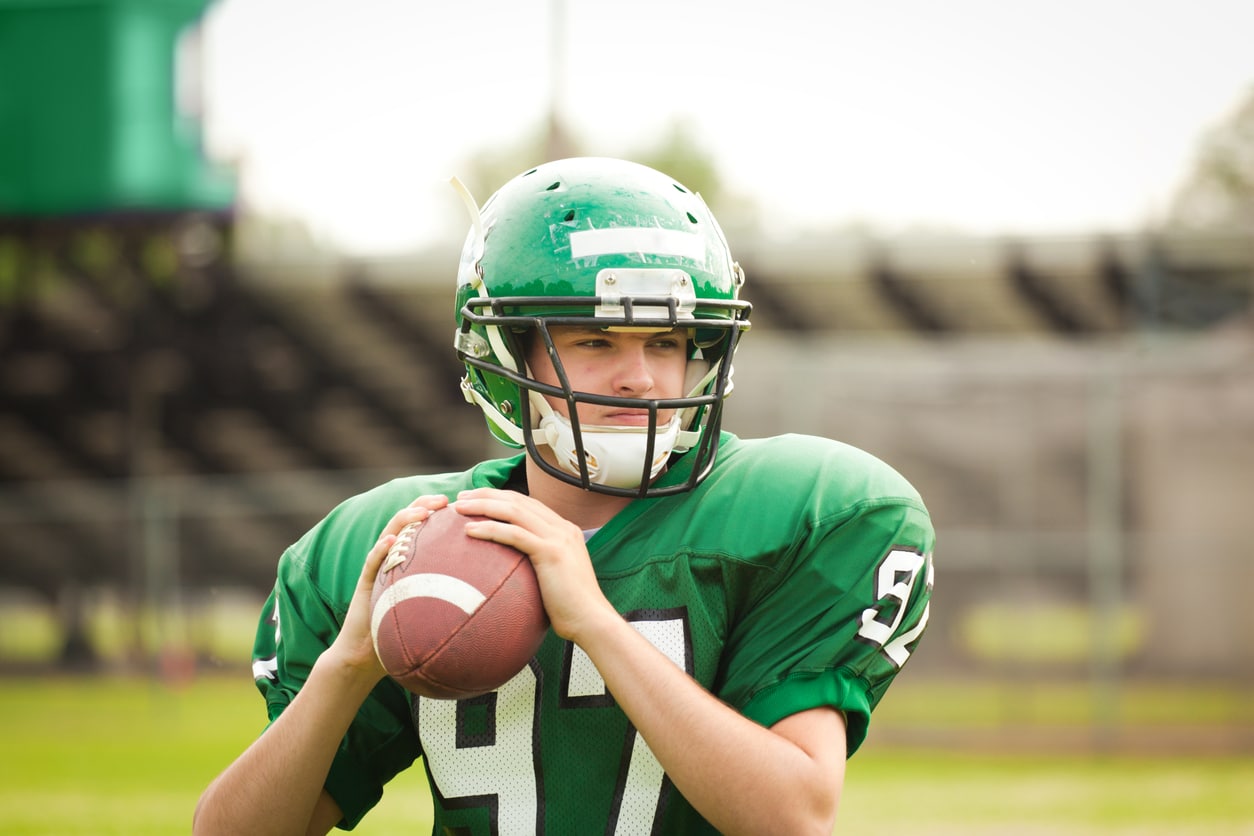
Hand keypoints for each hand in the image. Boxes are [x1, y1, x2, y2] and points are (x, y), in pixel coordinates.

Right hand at [324, 494, 450, 681]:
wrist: (368, 656)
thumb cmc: (407, 635)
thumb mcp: (436, 613)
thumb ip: (457, 600)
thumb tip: (497, 601)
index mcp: (410, 560)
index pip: (425, 527)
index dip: (442, 514)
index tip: (465, 505)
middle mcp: (393, 557)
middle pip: (407, 521)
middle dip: (424, 504)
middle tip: (445, 500)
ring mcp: (377, 567)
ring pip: (389, 534)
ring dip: (405, 519)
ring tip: (422, 512)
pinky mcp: (363, 582)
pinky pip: (371, 562)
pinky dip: (380, 549)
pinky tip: (391, 541)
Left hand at [452, 488, 617, 642]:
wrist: (591, 620)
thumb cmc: (570, 607)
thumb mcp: (554, 576)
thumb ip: (538, 563)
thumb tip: (512, 567)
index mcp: (564, 530)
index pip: (527, 503)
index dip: (499, 497)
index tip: (475, 498)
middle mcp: (562, 528)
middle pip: (518, 500)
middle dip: (486, 495)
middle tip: (461, 497)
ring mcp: (558, 538)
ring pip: (514, 511)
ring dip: (483, 506)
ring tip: (459, 508)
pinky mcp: (551, 553)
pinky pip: (515, 534)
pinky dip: (490, 529)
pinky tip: (469, 531)